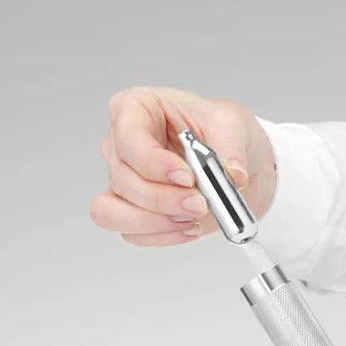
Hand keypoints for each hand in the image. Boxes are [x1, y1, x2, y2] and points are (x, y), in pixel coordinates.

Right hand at [90, 87, 276, 245]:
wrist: (231, 162)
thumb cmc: (220, 131)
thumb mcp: (233, 125)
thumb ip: (231, 149)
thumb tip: (233, 176)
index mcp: (136, 109)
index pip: (128, 136)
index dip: (153, 162)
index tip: (187, 176)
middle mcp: (121, 145)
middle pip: (122, 179)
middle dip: (162, 198)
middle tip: (200, 203)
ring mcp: (122, 180)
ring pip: (111, 211)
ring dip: (154, 222)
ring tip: (191, 218)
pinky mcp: (132, 210)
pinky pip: (131, 233)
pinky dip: (162, 236)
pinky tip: (190, 228)